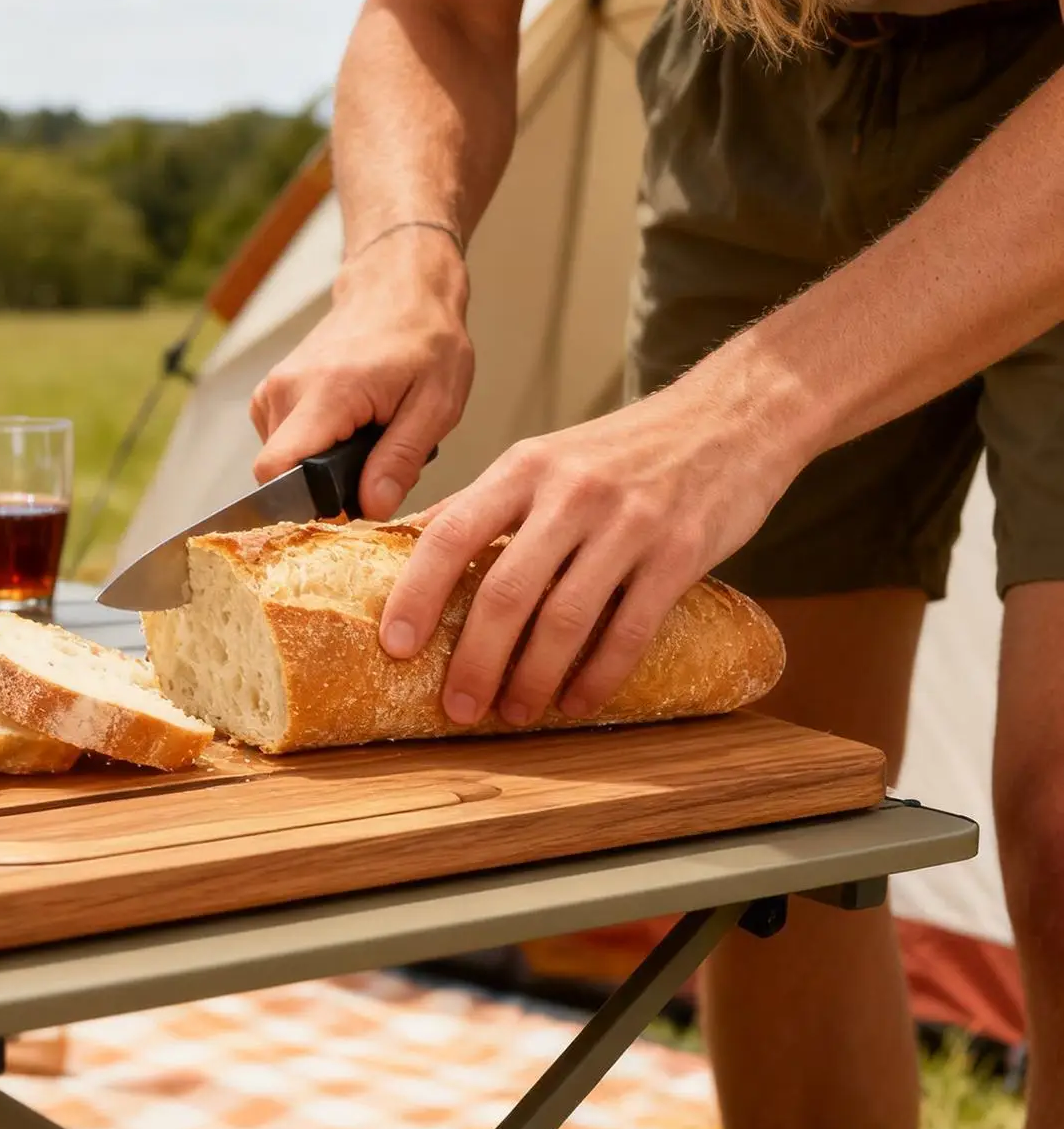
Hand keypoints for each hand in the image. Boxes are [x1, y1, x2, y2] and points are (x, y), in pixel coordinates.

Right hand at [250, 229, 472, 518]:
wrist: (398, 287)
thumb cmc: (424, 338)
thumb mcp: (436, 404)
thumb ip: (400, 459)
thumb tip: (371, 508)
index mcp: (326, 392)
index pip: (277, 470)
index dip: (303, 506)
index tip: (342, 512)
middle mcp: (286, 390)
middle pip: (282, 475)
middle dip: (324, 489)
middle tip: (374, 469)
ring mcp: (273, 390)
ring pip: (282, 463)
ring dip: (321, 468)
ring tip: (365, 440)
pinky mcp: (271, 394)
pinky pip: (282, 444)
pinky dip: (313, 450)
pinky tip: (346, 430)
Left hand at [379, 378, 800, 723]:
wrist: (733, 416)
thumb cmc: (627, 448)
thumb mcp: (545, 456)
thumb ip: (484, 502)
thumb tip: (408, 544)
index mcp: (525, 468)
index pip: (450, 532)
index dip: (416, 593)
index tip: (394, 645)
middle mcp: (571, 492)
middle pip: (506, 590)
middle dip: (475, 659)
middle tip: (457, 706)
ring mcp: (628, 523)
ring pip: (565, 619)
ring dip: (533, 678)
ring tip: (514, 712)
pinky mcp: (679, 552)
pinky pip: (630, 629)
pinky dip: (599, 675)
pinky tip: (579, 700)